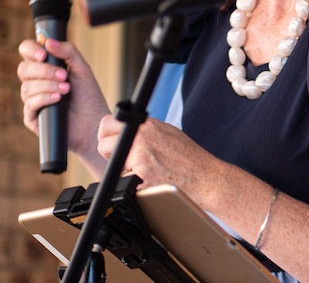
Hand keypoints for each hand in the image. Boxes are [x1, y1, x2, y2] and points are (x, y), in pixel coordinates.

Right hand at [17, 38, 110, 164]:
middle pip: (23, 69)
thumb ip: (68, 52)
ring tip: (66, 89)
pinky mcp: (32, 117)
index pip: (27, 52)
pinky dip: (44, 98)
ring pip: (27, 87)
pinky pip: (30, 104)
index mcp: (45, 68)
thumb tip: (48, 41)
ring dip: (48, 86)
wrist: (94, 124)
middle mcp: (35, 82)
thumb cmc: (88, 97)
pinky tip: (58, 99)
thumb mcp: (82, 70)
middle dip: (44, 71)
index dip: (30, 49)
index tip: (43, 53)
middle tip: (64, 76)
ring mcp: (32, 100)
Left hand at [97, 115, 223, 207]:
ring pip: (112, 167)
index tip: (111, 142)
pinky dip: (133, 185)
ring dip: (122, 171)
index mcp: (147, 126)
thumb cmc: (190, 158)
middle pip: (103, 145)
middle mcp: (141, 139)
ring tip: (146, 172)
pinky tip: (150, 182)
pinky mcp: (140, 178)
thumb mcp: (167, 133)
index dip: (107, 135)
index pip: (108, 123)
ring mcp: (140, 159)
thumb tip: (124, 131)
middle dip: (109, 154)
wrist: (205, 177)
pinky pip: (123, 183)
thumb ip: (144, 131)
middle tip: (125, 160)